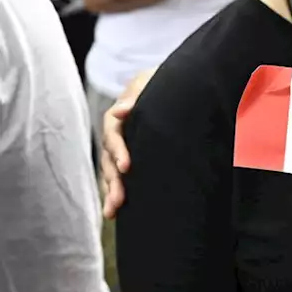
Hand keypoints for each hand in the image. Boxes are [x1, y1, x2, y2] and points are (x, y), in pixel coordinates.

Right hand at [99, 67, 156, 218]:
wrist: (181, 85)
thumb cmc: (169, 80)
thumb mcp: (153, 81)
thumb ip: (138, 95)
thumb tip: (118, 112)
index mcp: (122, 112)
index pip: (114, 132)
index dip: (118, 149)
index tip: (126, 167)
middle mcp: (120, 131)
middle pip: (110, 156)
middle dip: (113, 179)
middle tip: (118, 199)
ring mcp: (126, 144)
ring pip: (112, 169)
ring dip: (111, 189)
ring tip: (112, 211)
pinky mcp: (134, 156)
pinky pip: (121, 175)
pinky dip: (117, 190)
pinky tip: (116, 210)